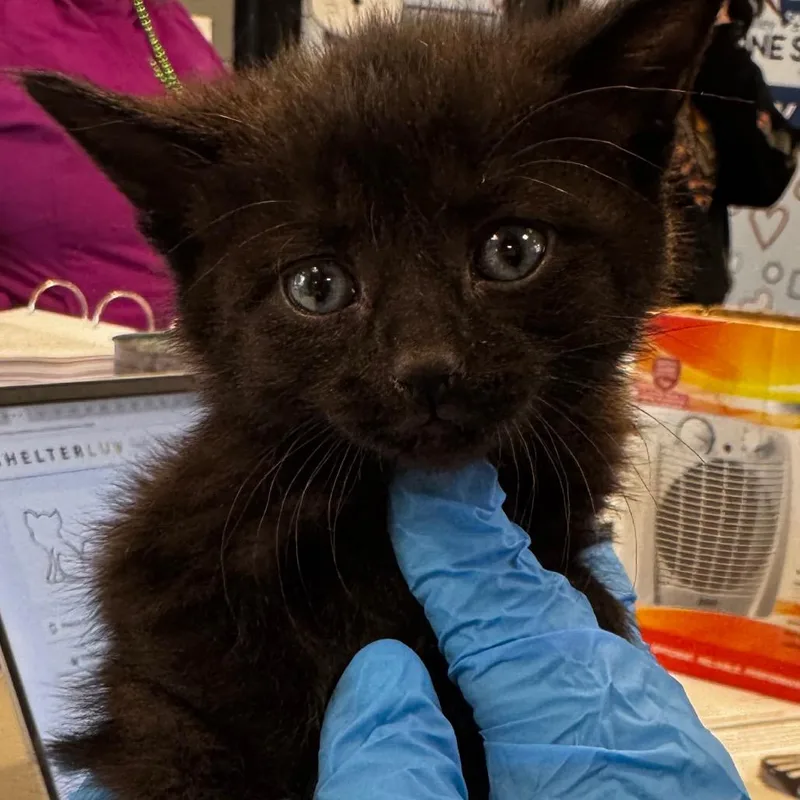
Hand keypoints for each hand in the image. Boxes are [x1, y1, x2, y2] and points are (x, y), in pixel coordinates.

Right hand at [315, 461, 748, 798]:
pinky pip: (608, 669)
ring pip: (591, 629)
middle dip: (494, 547)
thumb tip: (380, 673)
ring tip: (482, 536)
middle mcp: (635, 733)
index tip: (419, 486)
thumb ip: (398, 780)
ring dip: (530, 582)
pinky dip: (564, 628)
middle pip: (556, 604)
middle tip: (443, 496)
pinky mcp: (662, 770)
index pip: (502, 609)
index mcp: (579, 754)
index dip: (453, 538)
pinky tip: (542, 614)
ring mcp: (660, 749)